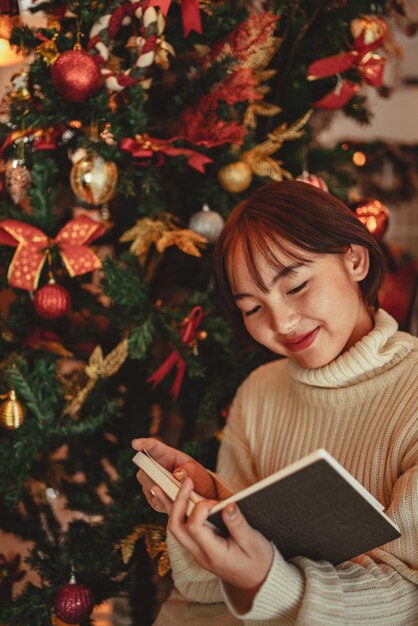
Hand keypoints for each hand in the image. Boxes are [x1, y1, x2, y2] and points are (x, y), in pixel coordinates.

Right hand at [132, 437, 216, 513]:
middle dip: (153, 477)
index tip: (135, 444)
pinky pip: (154, 501)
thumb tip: (177, 474)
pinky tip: (175, 501)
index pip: (153, 447)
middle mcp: (154, 468)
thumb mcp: (196, 470)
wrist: (199, 493)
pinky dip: (165, 503)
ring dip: (162, 492)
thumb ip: (189, 470)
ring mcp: (151, 483)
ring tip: (179, 493)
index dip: (143, 444)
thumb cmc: (196, 476)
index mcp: (165, 455)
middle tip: (167, 482)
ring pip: (147, 486)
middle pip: (144, 470)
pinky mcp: (152, 497)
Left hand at [168, 477, 273, 613]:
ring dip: (170, 507)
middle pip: (177, 529)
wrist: (257, 582)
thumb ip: (238, 524)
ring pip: (175, 530)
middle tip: (185, 481)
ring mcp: (197, 553)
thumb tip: (227, 505)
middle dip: (177, 502)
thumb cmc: (258, 561)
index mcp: (214, 554)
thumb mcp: (254, 542)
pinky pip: (183, 530)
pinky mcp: (199, 548)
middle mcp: (200, 555)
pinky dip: (177, 514)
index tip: (217, 502)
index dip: (202, 508)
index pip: (195, 527)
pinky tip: (173, 501)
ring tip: (160, 488)